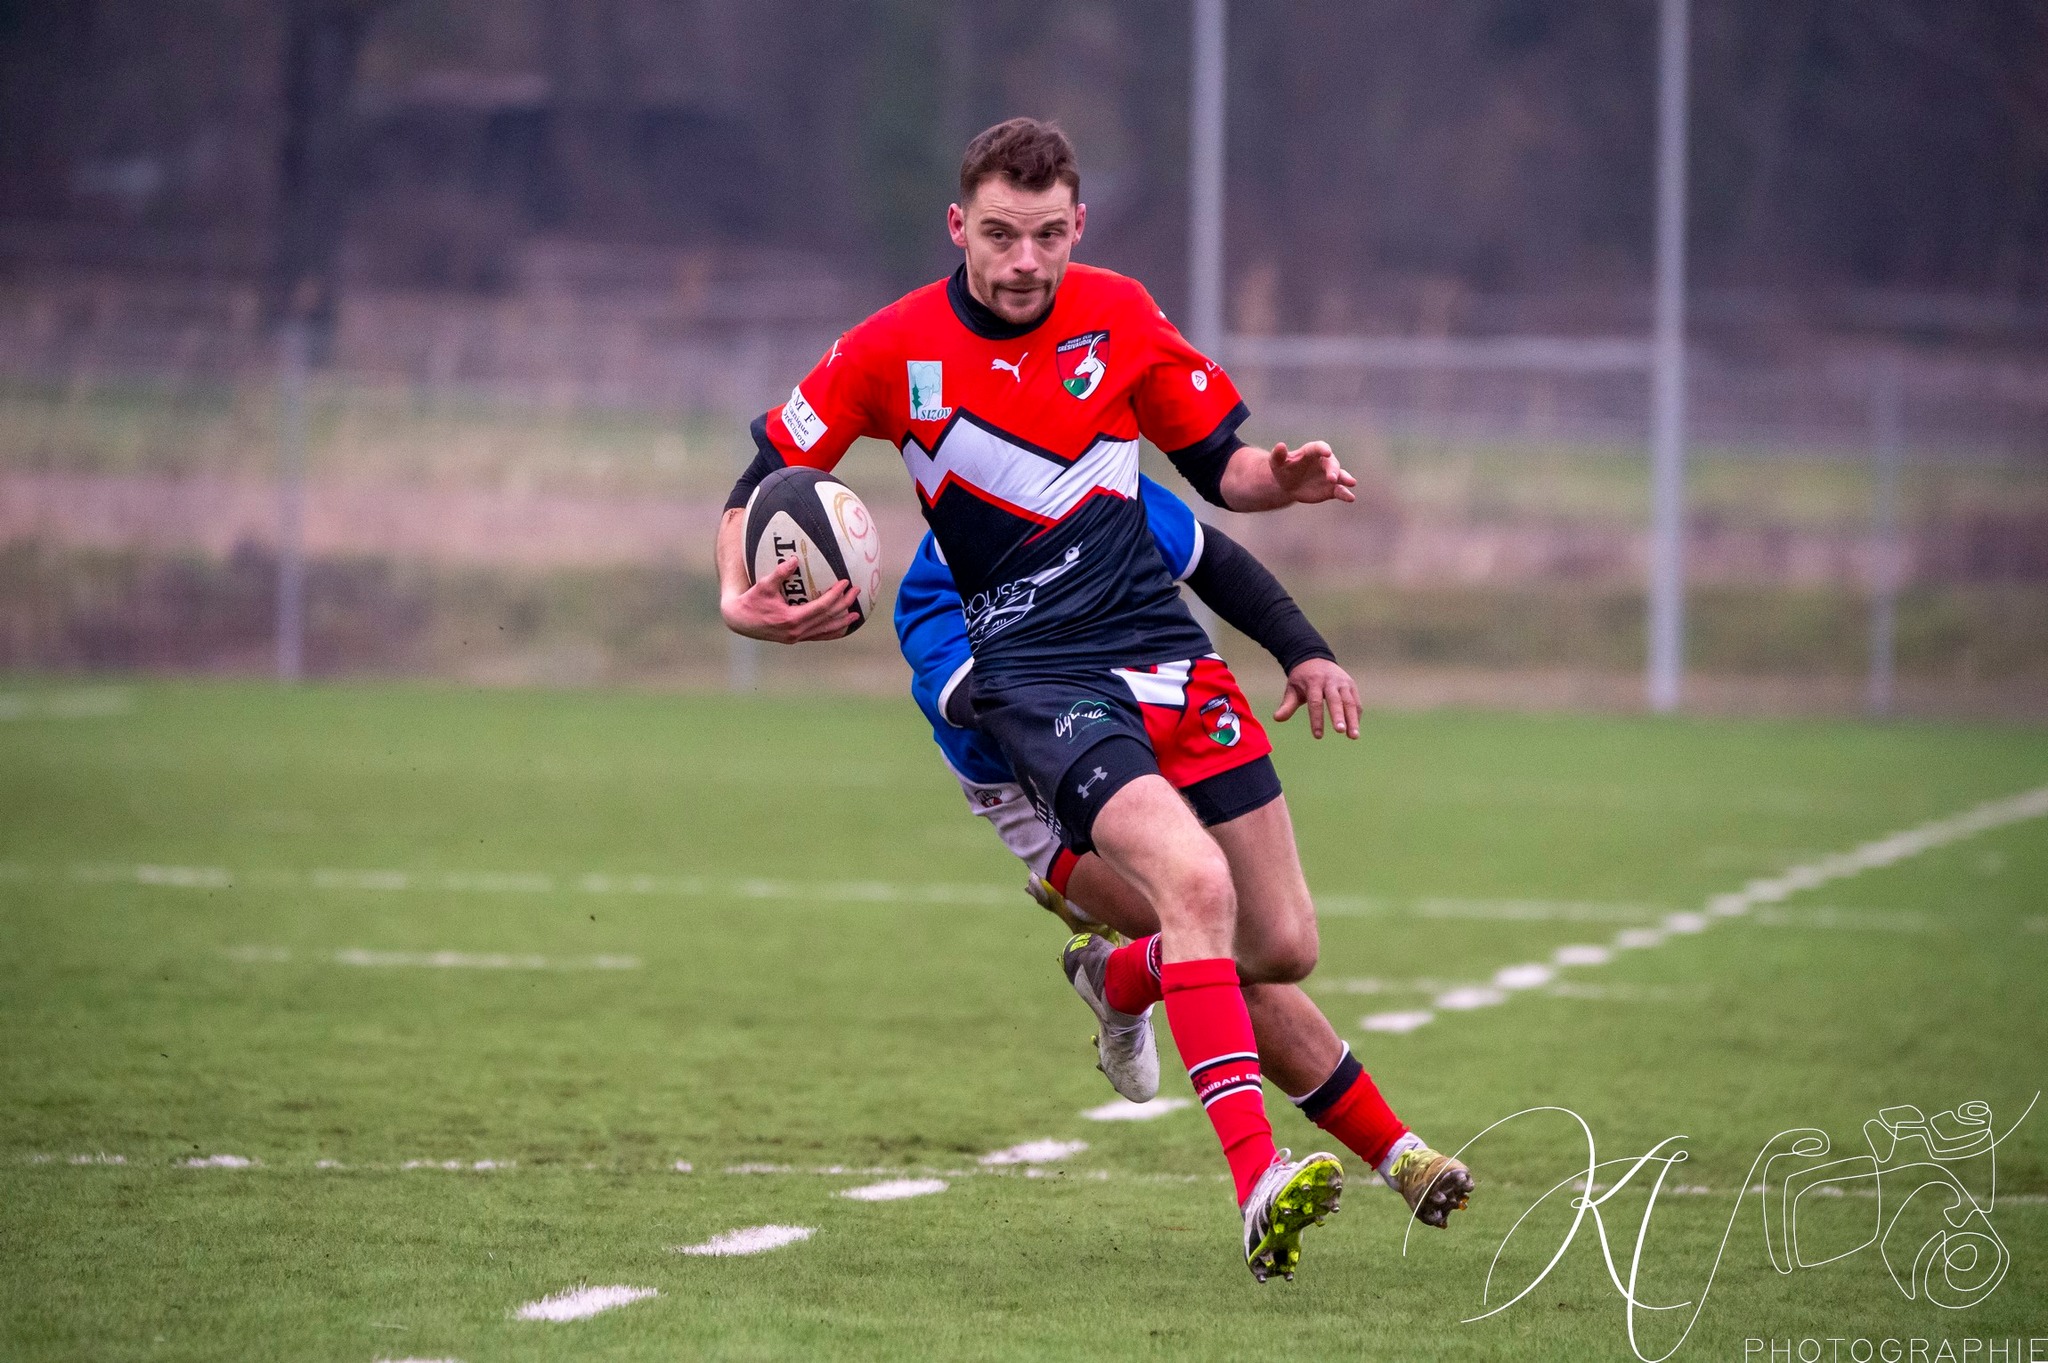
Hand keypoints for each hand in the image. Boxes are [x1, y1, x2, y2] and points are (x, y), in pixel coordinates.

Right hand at [720, 556, 859, 643]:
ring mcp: (796, 637)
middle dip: (844, 605)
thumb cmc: (751, 601)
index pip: (821, 607)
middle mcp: (797, 631)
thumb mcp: (763, 585)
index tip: (845, 583)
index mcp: (792, 619)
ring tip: (856, 614)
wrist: (739, 621)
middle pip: (828, 618)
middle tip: (856, 591)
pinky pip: (818, 636)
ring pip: (825, 631)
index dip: (836, 595)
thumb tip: (795, 560)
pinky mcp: (794, 639)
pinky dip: (831, 632)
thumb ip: (779, 573)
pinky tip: (841, 627)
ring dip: (842, 621)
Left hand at [1268, 440, 1356, 504]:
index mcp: (1311, 452)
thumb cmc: (1284, 470)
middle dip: (1333, 470)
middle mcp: (1324, 462)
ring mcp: (1329, 475)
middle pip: (1332, 463)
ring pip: (1340, 475)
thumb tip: (1280, 446)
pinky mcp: (1331, 489)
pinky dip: (1345, 494)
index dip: (1323, 449)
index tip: (1327, 452)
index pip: (1319, 448)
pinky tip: (1351, 498)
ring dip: (1345, 479)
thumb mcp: (1277, 463)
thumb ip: (1278, 455)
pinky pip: (1340, 490)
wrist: (1289, 485)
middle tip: (1331, 478)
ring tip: (1351, 483)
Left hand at [1273, 657, 1359, 738]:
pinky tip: (1354, 728)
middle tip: (1340, 731)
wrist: (1314, 658)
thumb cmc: (1301, 679)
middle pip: (1335, 701)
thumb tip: (1277, 719)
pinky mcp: (1351, 685)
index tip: (1318, 736)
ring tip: (1354, 736)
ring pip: (1349, 702)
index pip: (1315, 702)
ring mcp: (1342, 682)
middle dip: (1338, 716)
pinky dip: (1356, 715)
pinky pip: (1355, 702)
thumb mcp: (1292, 689)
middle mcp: (1330, 681)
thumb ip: (1287, 704)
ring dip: (1353, 719)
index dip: (1317, 719)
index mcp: (1313, 682)